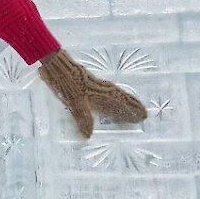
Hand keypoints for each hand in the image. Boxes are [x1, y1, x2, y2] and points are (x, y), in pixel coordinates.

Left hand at [34, 50, 148, 139]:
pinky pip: (106, 91)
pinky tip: (110, 100)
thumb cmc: (64, 81)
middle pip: (120, 97)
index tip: (143, 116)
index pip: (120, 101)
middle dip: (132, 106)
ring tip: (133, 108)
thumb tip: (89, 136)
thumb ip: (82, 117)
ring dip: (124, 101)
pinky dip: (113, 96)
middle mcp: (100, 87)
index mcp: (99, 91)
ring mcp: (95, 84)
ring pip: (114, 94)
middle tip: (143, 115)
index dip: (131, 109)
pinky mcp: (88, 82)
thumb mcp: (73, 101)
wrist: (55, 62)